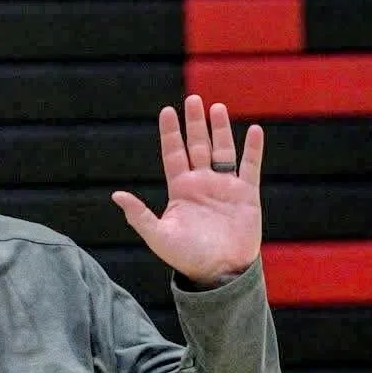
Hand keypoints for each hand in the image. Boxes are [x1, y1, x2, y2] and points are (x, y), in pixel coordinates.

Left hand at [112, 94, 263, 285]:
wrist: (219, 272)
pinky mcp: (247, 194)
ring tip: (217, 108)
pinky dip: (253, 149)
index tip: (167, 111)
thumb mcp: (158, 236)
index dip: (170, 133)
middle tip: (193, 100)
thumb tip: (116, 195)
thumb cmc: (187, 258)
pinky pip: (250, 166)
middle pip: (197, 145)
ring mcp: (225, 186)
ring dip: (220, 129)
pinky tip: (254, 131)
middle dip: (195, 123)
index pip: (174, 154)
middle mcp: (202, 183)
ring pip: (222, 150)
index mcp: (181, 190)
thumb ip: (139, 215)